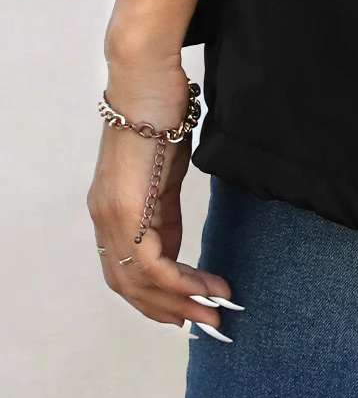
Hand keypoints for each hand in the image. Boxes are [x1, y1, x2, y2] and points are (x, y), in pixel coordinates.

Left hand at [87, 51, 239, 338]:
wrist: (146, 76)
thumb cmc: (159, 110)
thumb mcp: (164, 170)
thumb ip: (163, 210)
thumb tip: (174, 246)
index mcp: (109, 209)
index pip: (126, 270)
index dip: (156, 297)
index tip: (190, 307)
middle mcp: (103, 218)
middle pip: (128, 286)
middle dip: (170, 310)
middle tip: (207, 321)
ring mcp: (111, 214)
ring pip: (139, 281)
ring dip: (180, 302)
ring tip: (214, 309)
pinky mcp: (127, 207)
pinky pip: (152, 262)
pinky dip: (182, 281)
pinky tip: (207, 286)